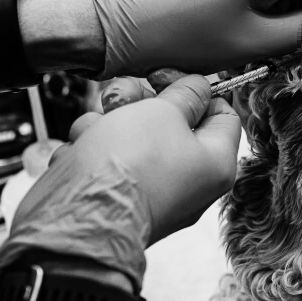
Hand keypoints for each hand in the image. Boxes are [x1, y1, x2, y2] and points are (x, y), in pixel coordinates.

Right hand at [70, 73, 240, 244]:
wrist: (77, 220)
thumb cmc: (129, 167)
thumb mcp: (165, 111)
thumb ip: (185, 94)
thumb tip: (197, 87)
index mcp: (216, 164)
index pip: (223, 115)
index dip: (197, 91)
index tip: (168, 80)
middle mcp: (190, 183)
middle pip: (174, 124)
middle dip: (143, 103)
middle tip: (122, 97)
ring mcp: (153, 193)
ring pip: (134, 139)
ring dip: (109, 124)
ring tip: (96, 130)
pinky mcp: (118, 200)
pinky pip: (109, 163)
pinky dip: (92, 153)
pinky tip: (81, 154)